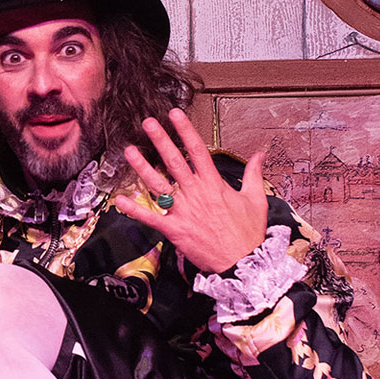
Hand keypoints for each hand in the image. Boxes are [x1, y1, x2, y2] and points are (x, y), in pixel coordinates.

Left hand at [114, 108, 268, 273]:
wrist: (243, 262)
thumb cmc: (249, 233)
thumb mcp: (256, 199)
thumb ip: (254, 174)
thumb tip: (259, 155)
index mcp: (214, 184)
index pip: (197, 150)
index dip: (185, 130)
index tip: (175, 115)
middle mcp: (196, 194)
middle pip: (174, 161)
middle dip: (160, 140)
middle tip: (148, 124)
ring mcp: (183, 211)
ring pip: (159, 185)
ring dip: (142, 167)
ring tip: (129, 151)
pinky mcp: (175, 230)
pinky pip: (151, 218)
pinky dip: (135, 209)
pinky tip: (120, 199)